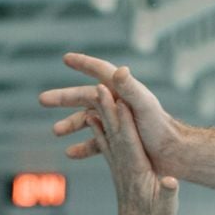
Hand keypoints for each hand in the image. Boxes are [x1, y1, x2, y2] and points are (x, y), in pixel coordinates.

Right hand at [42, 53, 183, 170]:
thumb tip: (119, 70)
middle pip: (86, 95)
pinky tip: (70, 153)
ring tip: (55, 132)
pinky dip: (84, 146)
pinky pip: (97, 141)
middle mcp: (119, 103)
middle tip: (42, 100)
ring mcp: (119, 121)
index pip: (100, 71)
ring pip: (88, 119)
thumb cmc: (161, 129)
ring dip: (71, 124)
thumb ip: (130, 88)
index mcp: (124, 91)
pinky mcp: (120, 139)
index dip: (83, 63)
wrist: (173, 155)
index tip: (66, 58)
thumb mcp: (144, 106)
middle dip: (64, 97)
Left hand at [86, 84, 178, 214]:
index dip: (124, 121)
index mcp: (137, 170)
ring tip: (92, 93)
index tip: (121, 101)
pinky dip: (98, 128)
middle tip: (98, 86)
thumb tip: (171, 181)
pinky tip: (91, 117)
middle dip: (107, 108)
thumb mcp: (167, 208)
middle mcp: (123, 165)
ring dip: (100, 112)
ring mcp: (118, 166)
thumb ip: (168, 193)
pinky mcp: (117, 168)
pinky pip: (105, 144)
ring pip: (106, 134)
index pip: (130, 141)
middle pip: (113, 132)